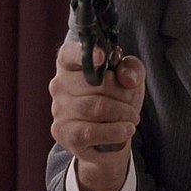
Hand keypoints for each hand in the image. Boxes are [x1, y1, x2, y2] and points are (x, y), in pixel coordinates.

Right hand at [49, 41, 144, 190]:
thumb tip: (126, 76)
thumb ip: (131, 68)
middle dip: (120, 94)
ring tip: (131, 120)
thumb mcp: (130, 78)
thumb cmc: (120, 98)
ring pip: (94, 109)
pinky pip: (91, 133)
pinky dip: (115, 132)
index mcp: (70, 64)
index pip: (69, 53)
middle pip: (92, 85)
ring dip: (121, 115)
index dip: (86, 53)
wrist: (113, 137)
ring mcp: (58, 111)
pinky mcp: (64, 136)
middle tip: (131, 104)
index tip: (104, 56)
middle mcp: (58, 85)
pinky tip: (125, 131)